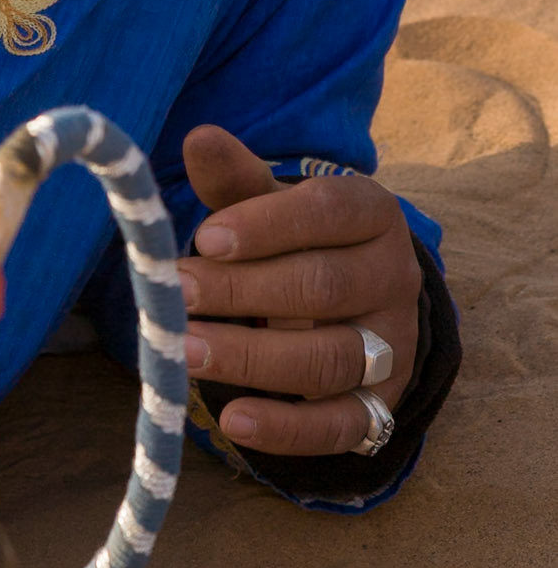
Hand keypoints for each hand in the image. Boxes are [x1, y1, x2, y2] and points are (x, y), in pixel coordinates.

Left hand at [179, 125, 420, 456]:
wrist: (354, 299)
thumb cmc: (295, 240)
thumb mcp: (270, 203)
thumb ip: (236, 178)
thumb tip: (198, 138)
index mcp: (371, 214)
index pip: (328, 212)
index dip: (267, 225)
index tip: (206, 238)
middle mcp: (393, 277)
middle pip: (322, 287)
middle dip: (242, 291)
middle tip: (175, 293)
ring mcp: (393, 345)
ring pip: (330, 357)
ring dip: (252, 358)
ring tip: (184, 351)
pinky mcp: (381, 405)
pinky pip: (342, 426)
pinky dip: (288, 429)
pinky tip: (232, 422)